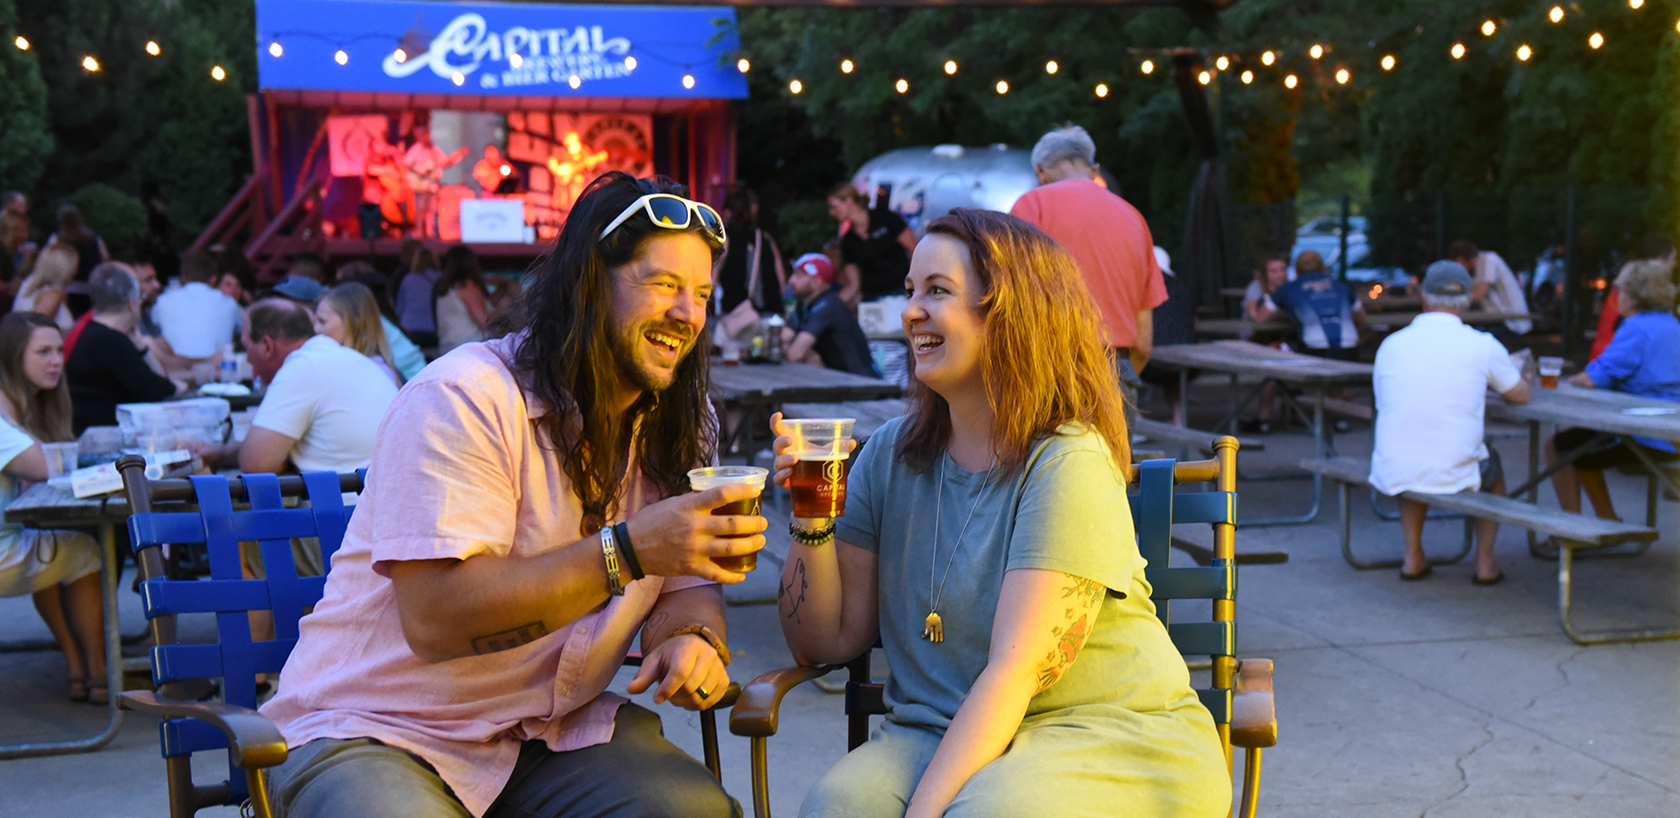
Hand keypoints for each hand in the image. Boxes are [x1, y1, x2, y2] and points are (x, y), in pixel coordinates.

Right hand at [622, 485, 765, 583]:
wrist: (630, 548)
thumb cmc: (651, 521)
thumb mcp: (673, 503)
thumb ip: (695, 501)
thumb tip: (717, 497)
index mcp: (690, 506)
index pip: (723, 494)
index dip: (743, 491)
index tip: (757, 490)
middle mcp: (695, 527)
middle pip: (734, 524)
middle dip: (755, 524)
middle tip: (763, 523)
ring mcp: (694, 549)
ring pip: (732, 548)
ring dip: (751, 545)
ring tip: (760, 542)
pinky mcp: (691, 567)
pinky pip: (718, 574)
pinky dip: (733, 576)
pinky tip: (742, 574)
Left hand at [626, 633, 729, 709]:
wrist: (695, 646)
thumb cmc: (673, 654)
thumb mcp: (655, 659)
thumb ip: (644, 675)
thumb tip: (632, 689)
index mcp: (689, 648)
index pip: (680, 673)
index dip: (667, 689)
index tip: (657, 698)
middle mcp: (708, 656)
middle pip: (690, 688)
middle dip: (675, 696)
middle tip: (668, 693)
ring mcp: (719, 669)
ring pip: (700, 698)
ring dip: (685, 702)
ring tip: (679, 694)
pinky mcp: (724, 681)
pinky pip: (710, 702)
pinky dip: (697, 705)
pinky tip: (690, 697)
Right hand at [769, 412, 857, 489]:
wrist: (815, 485)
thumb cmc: (817, 464)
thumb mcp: (827, 453)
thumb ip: (838, 447)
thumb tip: (852, 442)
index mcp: (793, 444)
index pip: (779, 431)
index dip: (775, 422)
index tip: (778, 414)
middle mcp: (785, 454)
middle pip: (777, 445)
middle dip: (781, 442)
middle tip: (790, 440)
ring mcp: (784, 468)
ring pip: (777, 462)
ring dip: (784, 460)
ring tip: (794, 459)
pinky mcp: (786, 482)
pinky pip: (778, 479)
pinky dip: (782, 476)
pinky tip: (789, 474)